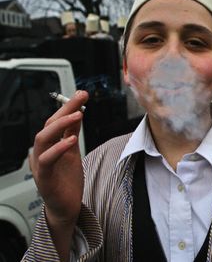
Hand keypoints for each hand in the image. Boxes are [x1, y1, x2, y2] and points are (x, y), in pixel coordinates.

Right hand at [30, 90, 88, 226]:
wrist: (65, 206)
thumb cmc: (66, 180)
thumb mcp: (72, 151)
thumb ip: (72, 133)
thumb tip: (77, 112)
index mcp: (49, 145)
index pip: (55, 120)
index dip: (68, 106)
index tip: (82, 94)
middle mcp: (41, 152)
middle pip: (48, 125)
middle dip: (65, 109)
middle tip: (80, 98)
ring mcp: (40, 164)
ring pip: (42, 139)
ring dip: (60, 125)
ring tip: (77, 114)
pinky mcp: (44, 178)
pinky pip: (46, 160)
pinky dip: (58, 149)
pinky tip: (70, 140)